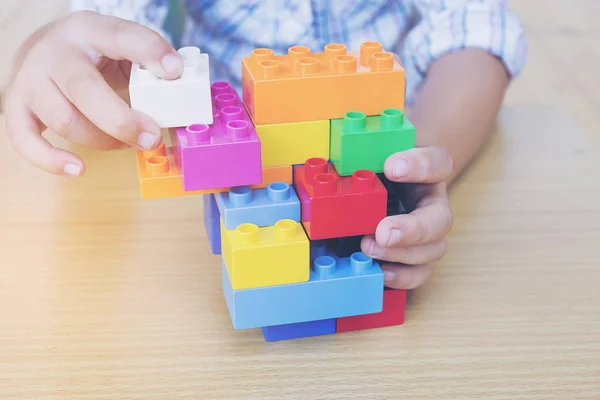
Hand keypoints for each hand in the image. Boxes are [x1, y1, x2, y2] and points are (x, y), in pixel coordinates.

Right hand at [3, 11, 182, 176]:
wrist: (42, 48)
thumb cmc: (92, 54)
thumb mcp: (120, 46)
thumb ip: (146, 64)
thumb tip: (180, 88)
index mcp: (90, 30)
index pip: (122, 36)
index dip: (150, 52)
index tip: (174, 71)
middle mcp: (55, 52)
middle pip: (85, 90)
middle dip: (123, 121)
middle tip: (152, 138)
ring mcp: (31, 80)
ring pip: (64, 121)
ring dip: (101, 141)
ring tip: (124, 143)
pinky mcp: (16, 106)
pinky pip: (25, 140)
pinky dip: (51, 161)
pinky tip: (78, 169)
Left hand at [361, 146, 453, 288]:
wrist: (385, 178)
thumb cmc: (379, 161)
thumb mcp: (372, 149)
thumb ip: (362, 150)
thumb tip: (330, 155)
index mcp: (427, 169)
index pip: (437, 162)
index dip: (419, 166)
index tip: (391, 166)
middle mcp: (432, 202)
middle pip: (440, 218)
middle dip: (412, 229)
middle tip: (383, 232)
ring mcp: (427, 231)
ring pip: (433, 249)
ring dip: (402, 254)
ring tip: (368, 248)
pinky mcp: (415, 254)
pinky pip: (419, 272)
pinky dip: (402, 276)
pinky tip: (379, 272)